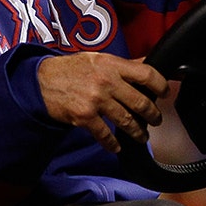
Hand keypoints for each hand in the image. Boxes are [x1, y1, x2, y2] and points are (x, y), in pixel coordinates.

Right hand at [37, 53, 168, 152]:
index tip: (165, 93)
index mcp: (111, 64)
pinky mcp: (85, 116)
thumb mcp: (98, 59)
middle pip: (141, 102)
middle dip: (153, 115)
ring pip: (127, 121)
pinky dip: (113, 144)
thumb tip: (147, 62)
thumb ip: (123, 64)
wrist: (41, 81)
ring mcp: (96, 100)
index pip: (147, 73)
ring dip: (138, 132)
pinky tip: (117, 146)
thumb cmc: (70, 69)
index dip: (161, 85)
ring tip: (141, 136)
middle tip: (155, 120)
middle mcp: (106, 81)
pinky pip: (106, 135)